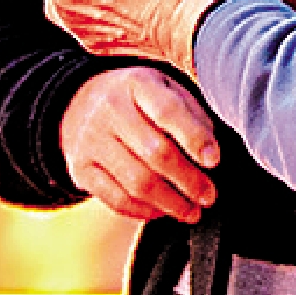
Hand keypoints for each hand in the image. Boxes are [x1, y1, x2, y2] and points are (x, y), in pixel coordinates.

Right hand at [58, 63, 220, 222]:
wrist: (80, 104)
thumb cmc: (137, 100)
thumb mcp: (164, 88)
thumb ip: (191, 114)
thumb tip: (211, 153)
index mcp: (138, 83)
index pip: (168, 110)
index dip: (195, 138)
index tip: (215, 161)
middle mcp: (110, 109)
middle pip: (155, 153)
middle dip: (189, 180)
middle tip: (208, 195)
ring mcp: (92, 140)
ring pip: (138, 182)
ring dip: (171, 203)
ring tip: (191, 210)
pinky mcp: (81, 169)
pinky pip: (117, 200)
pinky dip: (145, 212)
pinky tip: (162, 211)